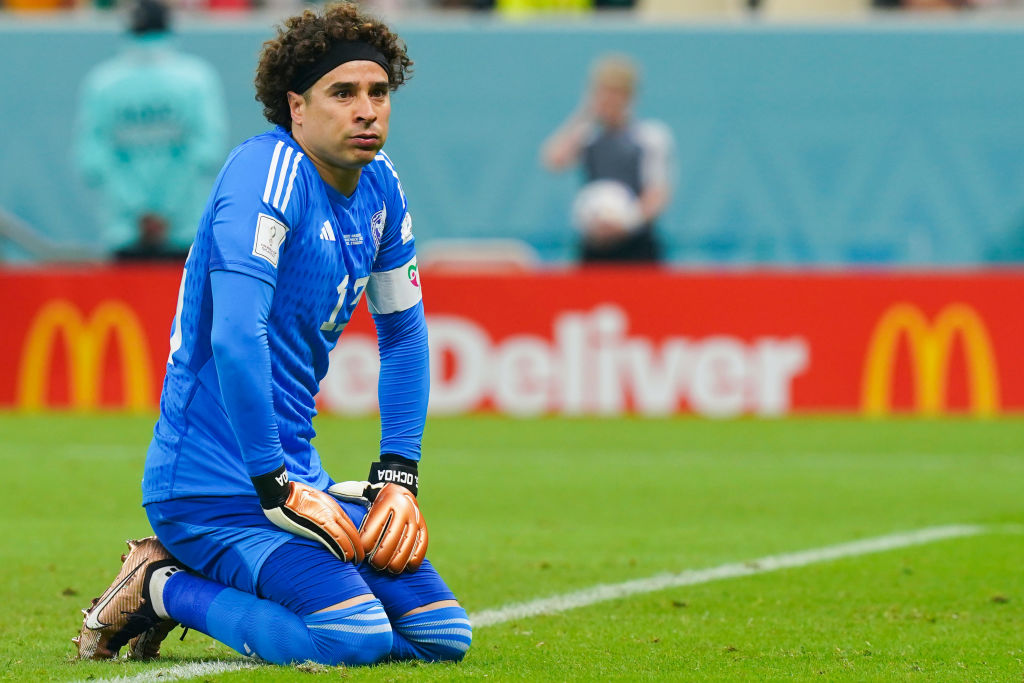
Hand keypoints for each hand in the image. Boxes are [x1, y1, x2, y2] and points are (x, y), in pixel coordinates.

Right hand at [252, 465, 363, 562]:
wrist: (283, 494)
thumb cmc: (293, 495)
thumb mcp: (313, 497)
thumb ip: (321, 507)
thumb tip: (321, 516)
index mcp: (332, 506)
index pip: (348, 524)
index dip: (354, 536)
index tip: (356, 545)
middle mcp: (333, 512)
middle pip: (351, 531)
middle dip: (357, 545)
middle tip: (360, 557)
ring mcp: (327, 519)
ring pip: (345, 537)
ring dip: (351, 550)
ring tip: (355, 560)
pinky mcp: (319, 527)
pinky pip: (335, 540)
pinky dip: (342, 549)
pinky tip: (345, 557)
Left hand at [327, 455, 427, 572]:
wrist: (400, 485)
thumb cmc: (373, 496)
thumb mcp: (362, 491)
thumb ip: (349, 493)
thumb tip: (330, 492)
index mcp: (387, 501)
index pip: (376, 526)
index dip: (368, 542)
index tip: (362, 553)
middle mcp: (403, 509)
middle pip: (393, 537)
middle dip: (384, 554)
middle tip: (376, 565)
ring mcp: (415, 518)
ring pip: (409, 542)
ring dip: (400, 559)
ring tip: (390, 570)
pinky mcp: (423, 526)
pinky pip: (422, 543)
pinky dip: (416, 557)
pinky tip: (408, 567)